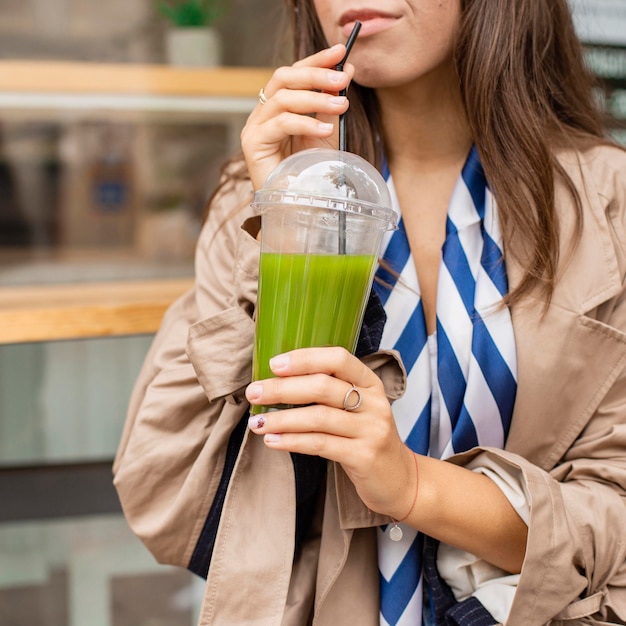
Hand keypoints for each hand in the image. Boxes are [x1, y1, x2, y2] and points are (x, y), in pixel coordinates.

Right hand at [240, 45, 354, 190]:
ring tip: (341, 105)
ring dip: (315, 99)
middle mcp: (263, 113)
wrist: (298, 205)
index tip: (341, 50)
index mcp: (278, 107)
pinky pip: (281, 123)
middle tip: (342, 78)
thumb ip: (332, 103)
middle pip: (284, 78)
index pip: (294, 73)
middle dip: (315, 75)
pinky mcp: (252, 143)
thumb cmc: (309, 172)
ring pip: (283, 99)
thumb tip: (346, 69)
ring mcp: (255, 127)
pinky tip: (324, 130)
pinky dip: (305, 123)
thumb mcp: (325, 131)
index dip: (316, 60)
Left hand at [245, 346, 415, 519]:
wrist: (400, 479)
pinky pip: (320, 444)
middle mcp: (373, 402)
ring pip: (318, 417)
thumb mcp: (357, 408)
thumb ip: (329, 393)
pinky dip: (292, 441)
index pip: (338, 359)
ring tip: (256, 422)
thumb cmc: (367, 438)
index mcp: (370, 382)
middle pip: (322, 386)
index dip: (305, 358)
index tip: (274, 364)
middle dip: (282, 389)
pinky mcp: (364, 456)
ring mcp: (371, 429)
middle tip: (254, 393)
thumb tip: (277, 382)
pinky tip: (272, 440)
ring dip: (282, 418)